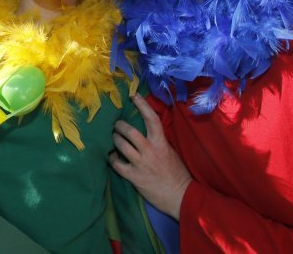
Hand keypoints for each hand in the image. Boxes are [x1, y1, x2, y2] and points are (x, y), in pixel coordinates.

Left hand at [110, 94, 191, 218]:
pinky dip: (112, 158)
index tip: (133, 96)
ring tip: (114, 138)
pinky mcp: (134, 176)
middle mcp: (150, 151)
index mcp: (161, 143)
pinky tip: (113, 157)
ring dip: (115, 139)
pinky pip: (117, 164)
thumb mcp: (170, 151)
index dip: (142, 105)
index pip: (152, 119)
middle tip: (117, 125)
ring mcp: (141, 164)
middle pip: (129, 131)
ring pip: (121, 145)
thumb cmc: (177, 173)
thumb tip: (146, 129)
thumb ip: (158, 140)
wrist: (180, 196)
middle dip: (119, 126)